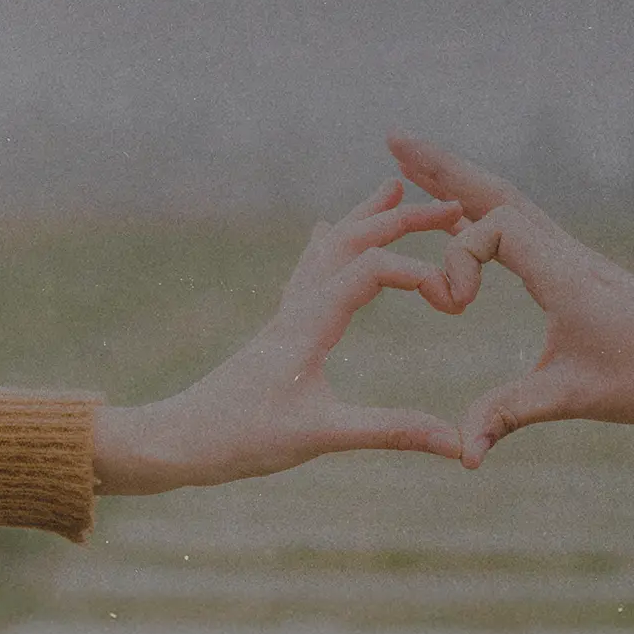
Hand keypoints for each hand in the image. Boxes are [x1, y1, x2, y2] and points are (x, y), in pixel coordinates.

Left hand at [93, 179, 464, 493]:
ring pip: (329, 248)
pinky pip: (308, 270)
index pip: (372, 269)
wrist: (177, 440)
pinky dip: (329, 243)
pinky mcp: (278, 329)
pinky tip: (323, 232)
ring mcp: (285, 315)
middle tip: (450, 205)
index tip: (456, 303)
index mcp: (309, 323)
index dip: (421, 274)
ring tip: (394, 189)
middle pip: (352, 242)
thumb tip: (457, 444)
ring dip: (366, 218)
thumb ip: (391, 431)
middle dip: (402, 219)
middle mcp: (297, 307)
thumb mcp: (322, 437)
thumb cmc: (241, 439)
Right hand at [387, 131, 633, 467]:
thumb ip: (511, 413)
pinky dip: (485, 207)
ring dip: (461, 180)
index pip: (494, 225)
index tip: (454, 306)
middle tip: (395, 139)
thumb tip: (464, 452)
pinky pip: (521, 222)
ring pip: (509, 200)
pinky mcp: (575, 267)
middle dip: (442, 167)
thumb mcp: (576, 397)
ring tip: (418, 162)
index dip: (459, 257)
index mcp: (562, 271)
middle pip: (495, 189)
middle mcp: (564, 250)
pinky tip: (469, 214)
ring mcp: (570, 254)